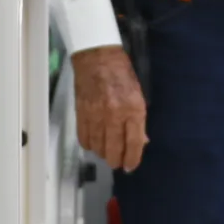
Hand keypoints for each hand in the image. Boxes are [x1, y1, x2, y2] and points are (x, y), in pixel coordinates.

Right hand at [73, 46, 148, 171]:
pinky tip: (94, 143)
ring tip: (106, 152)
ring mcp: (96, 115)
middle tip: (118, 162)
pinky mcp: (82, 114)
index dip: (132, 159)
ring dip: (103, 154)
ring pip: (98, 147)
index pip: (134, 143)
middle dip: (117, 161)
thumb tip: (141, 142)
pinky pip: (84, 138)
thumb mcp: (138, 95)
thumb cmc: (122, 73)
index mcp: (133, 109)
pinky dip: (89, 145)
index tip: (130, 167)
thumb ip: (138, 120)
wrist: (97, 57)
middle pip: (114, 150)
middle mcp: (115, 115)